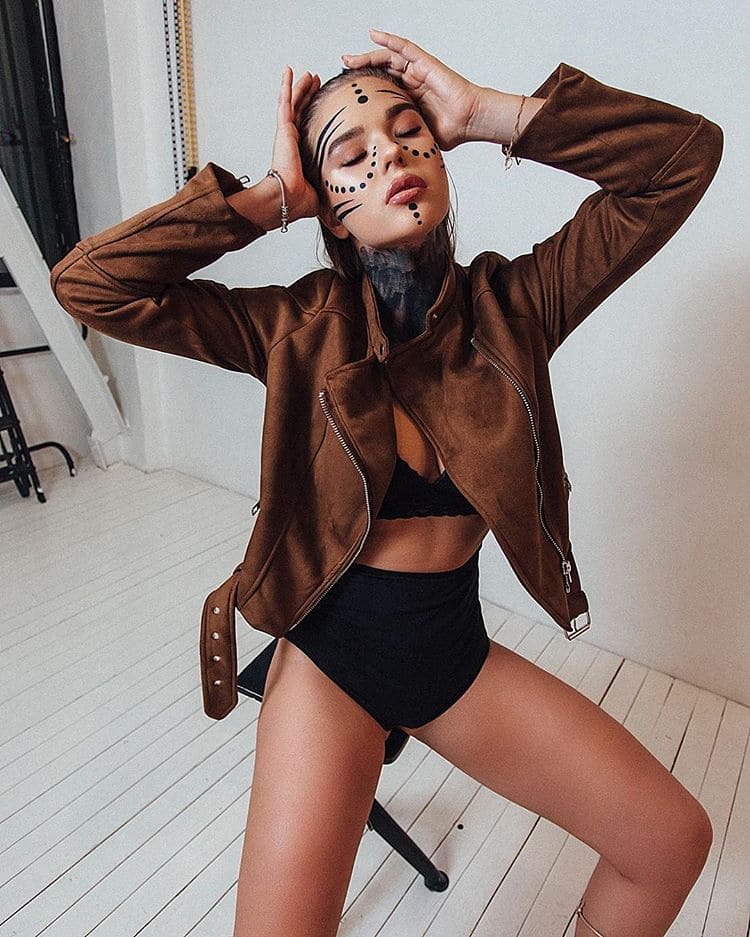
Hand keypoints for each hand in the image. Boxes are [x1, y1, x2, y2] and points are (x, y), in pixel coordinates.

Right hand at [270, 67, 321, 220]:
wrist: (287, 199)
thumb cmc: (299, 202)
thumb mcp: (323, 200)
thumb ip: (334, 210)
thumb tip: (346, 232)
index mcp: (302, 153)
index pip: (311, 129)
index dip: (318, 116)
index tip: (326, 106)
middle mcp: (294, 141)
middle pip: (303, 112)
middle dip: (310, 96)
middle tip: (318, 82)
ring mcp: (287, 133)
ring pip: (295, 103)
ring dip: (301, 88)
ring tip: (309, 74)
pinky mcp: (283, 128)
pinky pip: (285, 101)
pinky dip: (286, 85)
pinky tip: (289, 70)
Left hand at [341, 29, 482, 150]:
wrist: (468, 122)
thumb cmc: (450, 131)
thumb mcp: (417, 136)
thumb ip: (401, 140)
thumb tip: (384, 160)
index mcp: (408, 98)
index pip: (381, 89)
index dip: (365, 88)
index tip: (347, 93)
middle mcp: (412, 81)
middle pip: (380, 70)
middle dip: (360, 70)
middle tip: (343, 70)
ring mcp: (417, 70)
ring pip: (387, 57)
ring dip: (367, 56)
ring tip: (349, 58)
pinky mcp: (425, 63)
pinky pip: (404, 47)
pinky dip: (389, 40)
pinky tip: (373, 35)